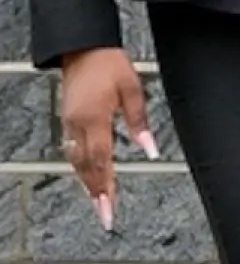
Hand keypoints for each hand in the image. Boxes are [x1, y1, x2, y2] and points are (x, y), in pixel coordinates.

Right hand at [55, 48, 156, 233]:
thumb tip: (148, 148)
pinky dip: (81, 166)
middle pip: (86, 166)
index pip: (101, 160)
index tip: (109, 206)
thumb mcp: (133, 89)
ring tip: (98, 201)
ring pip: (76, 161)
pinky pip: (72, 150)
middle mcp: (77, 125)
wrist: (83, 48)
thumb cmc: (110, 65)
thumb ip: (140, 121)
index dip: (105, 186)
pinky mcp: (67, 120)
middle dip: (96, 192)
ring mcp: (69, 123)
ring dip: (87, 181)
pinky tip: (88, 175)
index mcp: (94, 118)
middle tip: (105, 214)